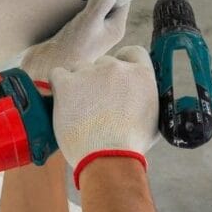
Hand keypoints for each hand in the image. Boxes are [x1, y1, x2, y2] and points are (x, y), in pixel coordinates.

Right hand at [20, 0, 128, 83]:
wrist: (47, 68)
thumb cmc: (71, 49)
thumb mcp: (88, 22)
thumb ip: (102, 3)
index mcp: (115, 28)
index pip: (123, 0)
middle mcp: (106, 30)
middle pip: (109, 2)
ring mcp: (92, 31)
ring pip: (94, 7)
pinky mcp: (76, 32)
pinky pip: (80, 13)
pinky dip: (75, 6)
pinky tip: (66, 2)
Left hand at [48, 45, 160, 184]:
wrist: (108, 158)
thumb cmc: (131, 146)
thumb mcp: (154, 118)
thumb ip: (147, 98)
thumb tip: (142, 94)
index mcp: (141, 74)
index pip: (132, 52)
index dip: (123, 64)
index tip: (116, 79)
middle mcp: (117, 68)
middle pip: (103, 63)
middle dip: (99, 79)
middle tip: (95, 103)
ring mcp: (90, 73)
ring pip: (80, 68)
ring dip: (79, 83)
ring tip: (79, 109)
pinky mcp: (67, 82)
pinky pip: (57, 74)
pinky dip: (58, 86)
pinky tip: (63, 103)